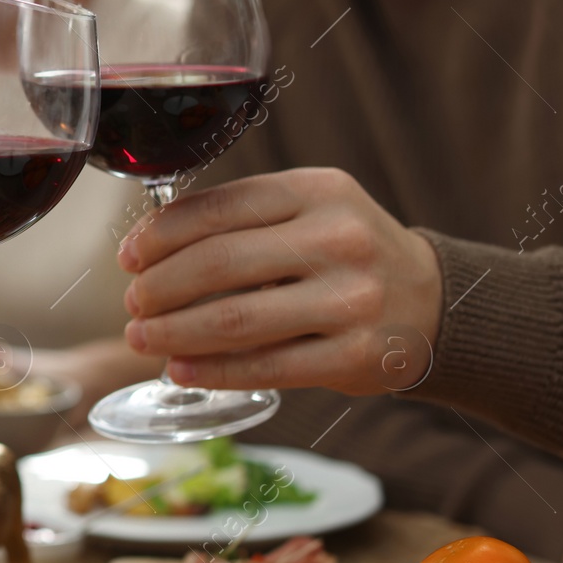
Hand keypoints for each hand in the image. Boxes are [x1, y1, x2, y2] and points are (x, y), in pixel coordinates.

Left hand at [117, 167, 441, 395]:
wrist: (434, 303)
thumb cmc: (345, 254)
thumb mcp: (308, 210)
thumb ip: (241, 216)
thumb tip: (149, 243)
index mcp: (317, 191)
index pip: (218, 207)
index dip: (159, 234)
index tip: (129, 256)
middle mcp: (339, 239)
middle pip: (218, 263)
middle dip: (159, 286)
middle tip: (132, 302)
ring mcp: (352, 300)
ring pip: (236, 319)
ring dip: (174, 332)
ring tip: (142, 337)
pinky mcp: (356, 356)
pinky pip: (267, 367)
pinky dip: (213, 371)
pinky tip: (181, 369)